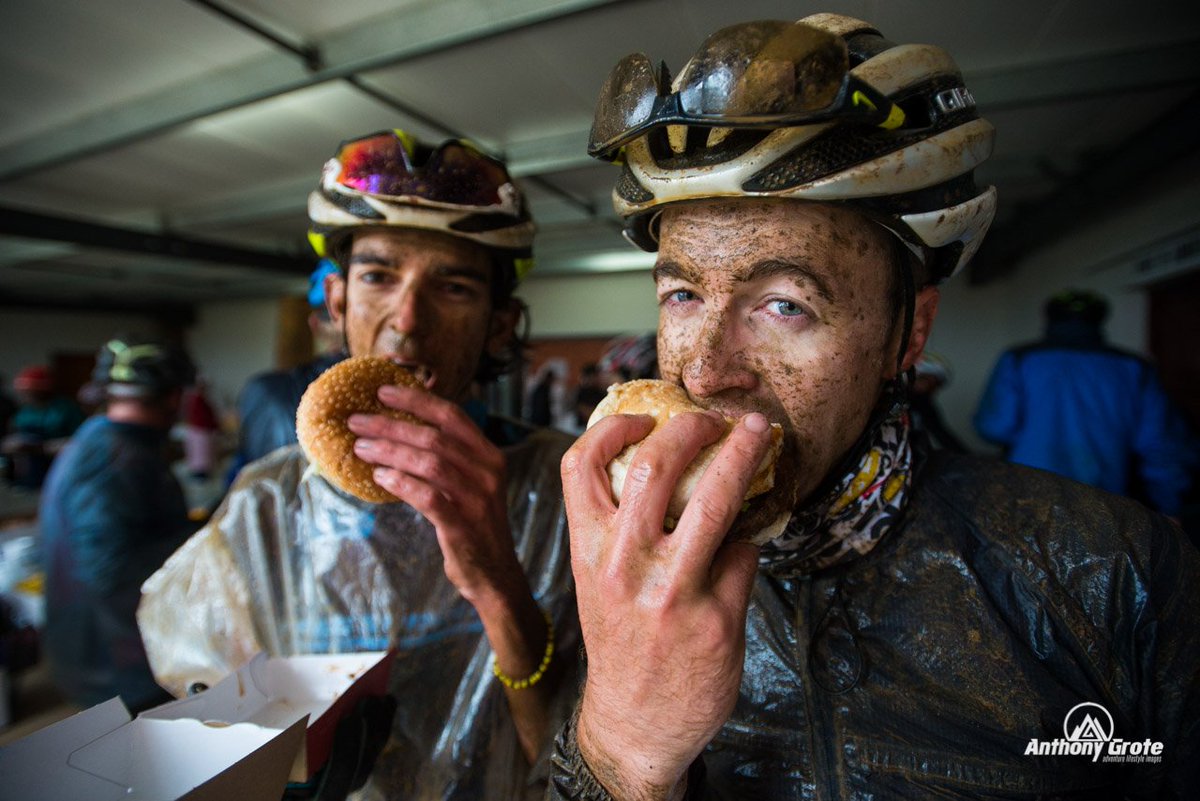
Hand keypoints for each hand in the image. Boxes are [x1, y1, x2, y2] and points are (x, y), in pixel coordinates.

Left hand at [347, 384, 519, 602]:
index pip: (452, 416)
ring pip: (429, 463)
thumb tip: (398, 431)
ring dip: (389, 451)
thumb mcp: (470, 483)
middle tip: (357, 421)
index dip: (417, 400)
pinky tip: (379, 478)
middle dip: (391, 425)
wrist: (494, 574)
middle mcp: (488, 472)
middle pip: (434, 437)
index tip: (383, 391)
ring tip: (360, 448)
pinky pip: (427, 496)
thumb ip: (448, 458)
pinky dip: (400, 483)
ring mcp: (477, 498)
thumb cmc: (473, 524)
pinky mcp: (463, 524)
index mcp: (489, 455)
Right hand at [562, 410, 771, 799]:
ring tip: (756, 434)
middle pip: (659, 463)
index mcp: (587, 550)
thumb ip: (617, 527)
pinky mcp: (718, 618)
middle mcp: (624, 565)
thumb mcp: (596, 579)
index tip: (645, 416)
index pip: (582, 465)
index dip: (613, 427)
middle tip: (715, 418)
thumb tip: (666, 462)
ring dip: (743, 454)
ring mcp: (673, 591)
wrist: (635, 721)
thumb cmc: (619, 638)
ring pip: (717, 498)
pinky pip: (746, 552)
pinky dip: (749, 538)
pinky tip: (745, 545)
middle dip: (694, 426)